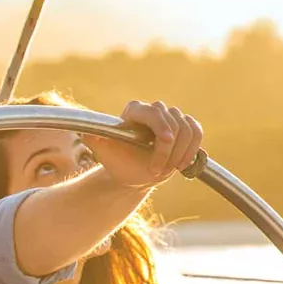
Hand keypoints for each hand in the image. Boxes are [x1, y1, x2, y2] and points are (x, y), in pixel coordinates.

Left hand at [83, 100, 203, 189]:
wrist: (131, 173)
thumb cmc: (117, 162)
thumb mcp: (103, 153)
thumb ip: (93, 139)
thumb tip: (85, 132)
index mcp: (134, 111)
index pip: (155, 112)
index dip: (163, 125)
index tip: (166, 141)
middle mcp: (154, 110)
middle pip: (175, 122)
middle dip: (169, 150)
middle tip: (156, 170)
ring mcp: (171, 118)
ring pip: (188, 128)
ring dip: (181, 153)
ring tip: (166, 169)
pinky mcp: (185, 127)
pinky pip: (197, 132)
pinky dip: (192, 149)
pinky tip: (181, 164)